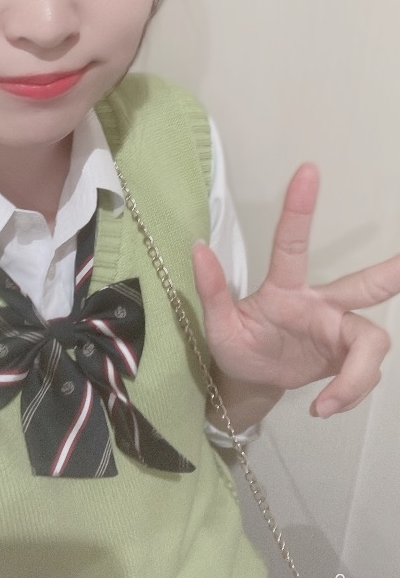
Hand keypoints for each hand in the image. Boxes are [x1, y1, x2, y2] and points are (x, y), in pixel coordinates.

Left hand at [193, 164, 399, 417]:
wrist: (251, 381)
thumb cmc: (237, 346)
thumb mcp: (217, 326)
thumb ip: (211, 290)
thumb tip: (198, 247)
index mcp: (285, 289)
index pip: (292, 245)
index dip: (300, 209)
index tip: (307, 170)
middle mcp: (320, 304)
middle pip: (365, 285)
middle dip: (393, 272)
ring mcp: (338, 331)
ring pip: (373, 339)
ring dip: (358, 375)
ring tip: (328, 402)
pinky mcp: (348, 358)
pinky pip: (365, 374)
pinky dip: (349, 393)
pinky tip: (325, 407)